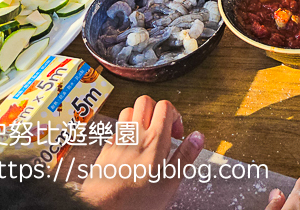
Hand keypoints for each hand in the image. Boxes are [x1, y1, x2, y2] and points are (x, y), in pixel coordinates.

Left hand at [81, 95, 203, 209]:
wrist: (102, 207)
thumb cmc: (135, 200)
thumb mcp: (168, 184)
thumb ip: (184, 157)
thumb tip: (198, 137)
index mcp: (154, 140)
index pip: (165, 106)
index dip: (175, 116)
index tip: (177, 134)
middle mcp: (135, 134)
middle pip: (146, 101)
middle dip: (157, 110)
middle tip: (163, 129)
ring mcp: (119, 139)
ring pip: (129, 110)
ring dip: (140, 117)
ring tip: (148, 135)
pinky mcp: (106, 147)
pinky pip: (118, 127)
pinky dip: (127, 130)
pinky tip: (131, 147)